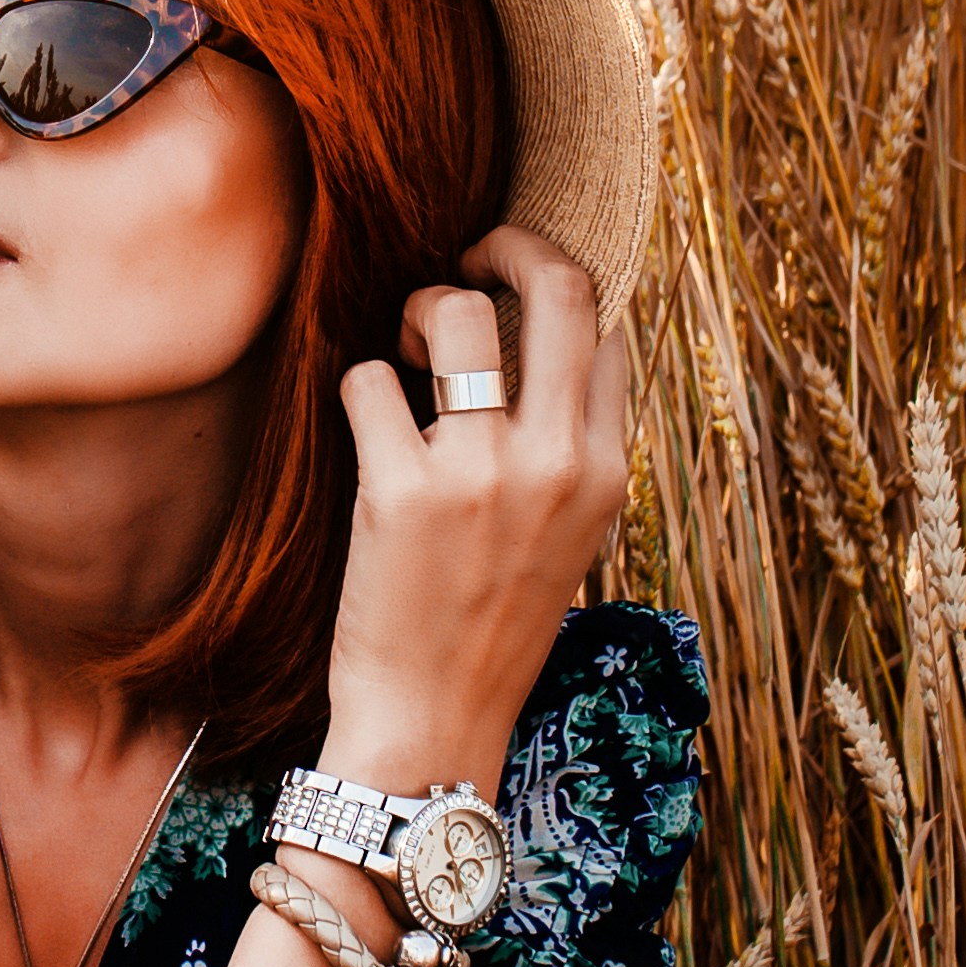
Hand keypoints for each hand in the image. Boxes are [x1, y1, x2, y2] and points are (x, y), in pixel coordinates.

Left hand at [322, 226, 629, 794]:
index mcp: (605, 472)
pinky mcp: (401, 489)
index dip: (554, 294)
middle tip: (470, 255)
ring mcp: (481, 473)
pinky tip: (365, 433)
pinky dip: (358, 390)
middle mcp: (556, 461)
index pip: (607, 327)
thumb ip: (568, 446)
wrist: (433, 721)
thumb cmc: (489, 625)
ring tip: (407, 351)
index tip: (514, 296)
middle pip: (560, 287)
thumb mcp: (568, 536)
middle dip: (508, 244)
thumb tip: (552, 345)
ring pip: (455, 311)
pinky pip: (367, 377)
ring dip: (421, 308)